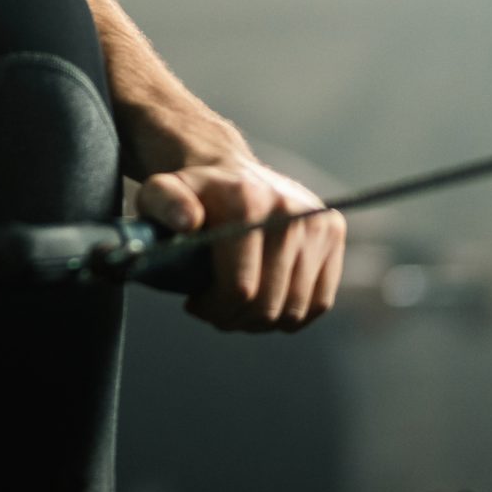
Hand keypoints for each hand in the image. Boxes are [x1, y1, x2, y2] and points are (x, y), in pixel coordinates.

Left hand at [135, 157, 344, 331]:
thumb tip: (188, 221)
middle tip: (215, 312)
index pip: (240, 288)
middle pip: (268, 305)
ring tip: (237, 307)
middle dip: (235, 319)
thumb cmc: (190, 194)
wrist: (229, 169)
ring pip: (294, 309)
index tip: (195, 304)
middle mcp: (288, 210)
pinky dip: (292, 315)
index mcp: (247, 202)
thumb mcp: (159, 192)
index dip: (214, 310)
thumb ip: (162, 203)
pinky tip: (266, 304)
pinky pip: (319, 301)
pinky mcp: (332, 230)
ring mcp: (316, 221)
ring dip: (262, 321)